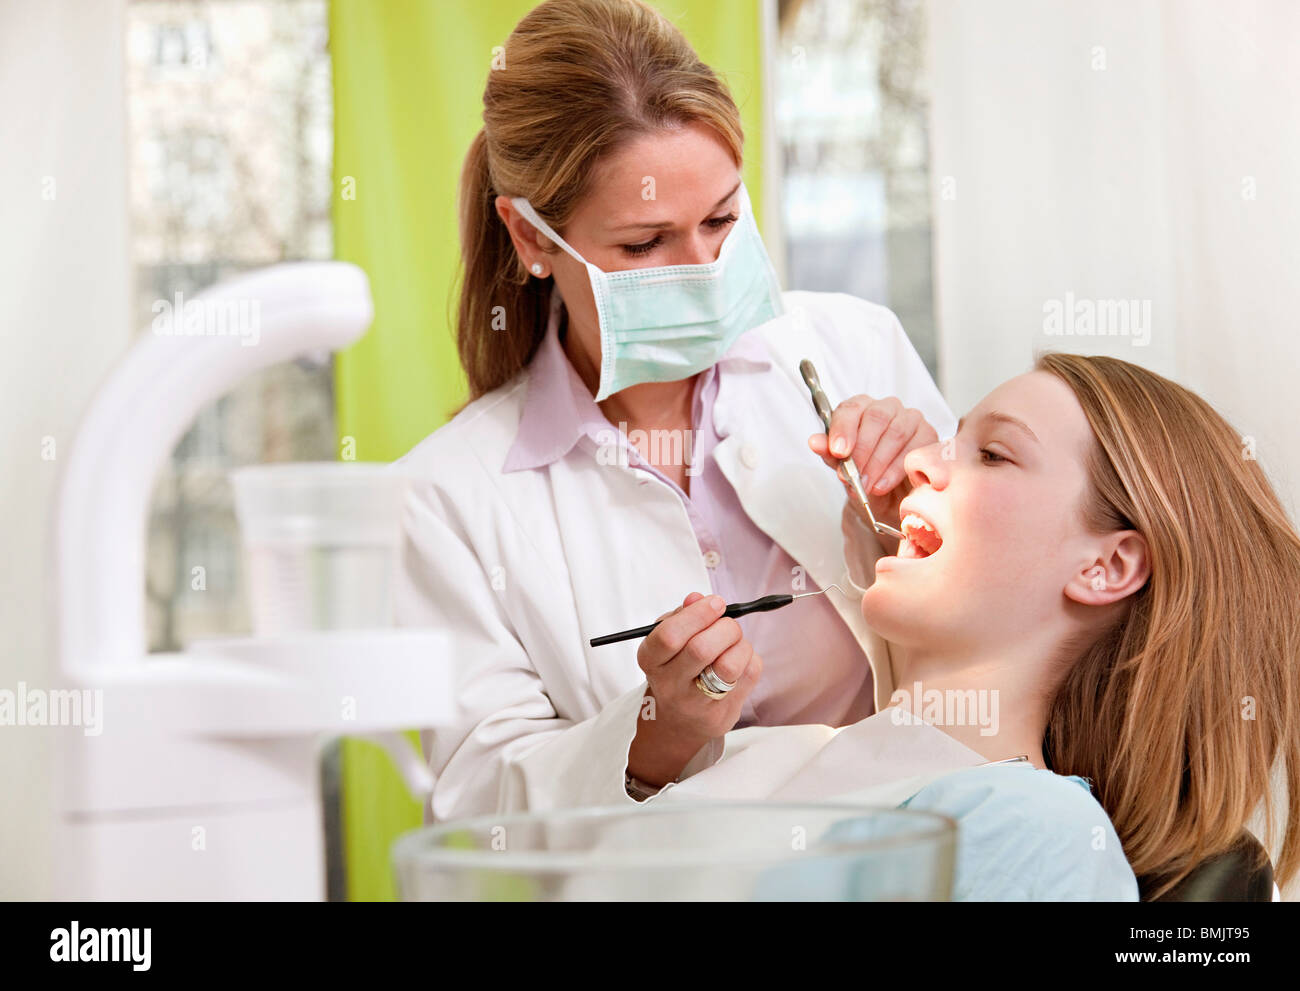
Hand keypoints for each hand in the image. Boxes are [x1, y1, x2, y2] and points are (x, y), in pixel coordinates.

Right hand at [626, 592, 762, 786]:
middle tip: (727, 623)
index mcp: (651, 660)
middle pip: (701, 649)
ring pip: (729, 665)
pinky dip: (749, 657)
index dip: (697, 615)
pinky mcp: (724, 712)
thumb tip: (696, 598)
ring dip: (740, 644)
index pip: (669, 636)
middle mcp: (670, 684)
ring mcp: (697, 703)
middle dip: (724, 627)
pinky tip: (738, 661)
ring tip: (733, 643)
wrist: (679, 720)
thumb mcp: (666, 641)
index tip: (715, 603)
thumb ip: (681, 616)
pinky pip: (749, 673)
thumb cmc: (675, 669)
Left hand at [807, 395, 938, 553]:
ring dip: (879, 463)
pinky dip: (897, 469)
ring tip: (867, 486)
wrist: (888, 498)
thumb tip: (814, 442)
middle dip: (862, 450)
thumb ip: (830, 453)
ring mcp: (910, 418)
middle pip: (876, 418)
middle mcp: (886, 407)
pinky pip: (916, 447)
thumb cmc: (864, 474)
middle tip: (854, 477)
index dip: (843, 429)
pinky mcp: (929, 434)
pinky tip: (884, 484)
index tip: (838, 451)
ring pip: (896, 433)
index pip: (851, 409)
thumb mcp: (843, 467)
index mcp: (860, 408)